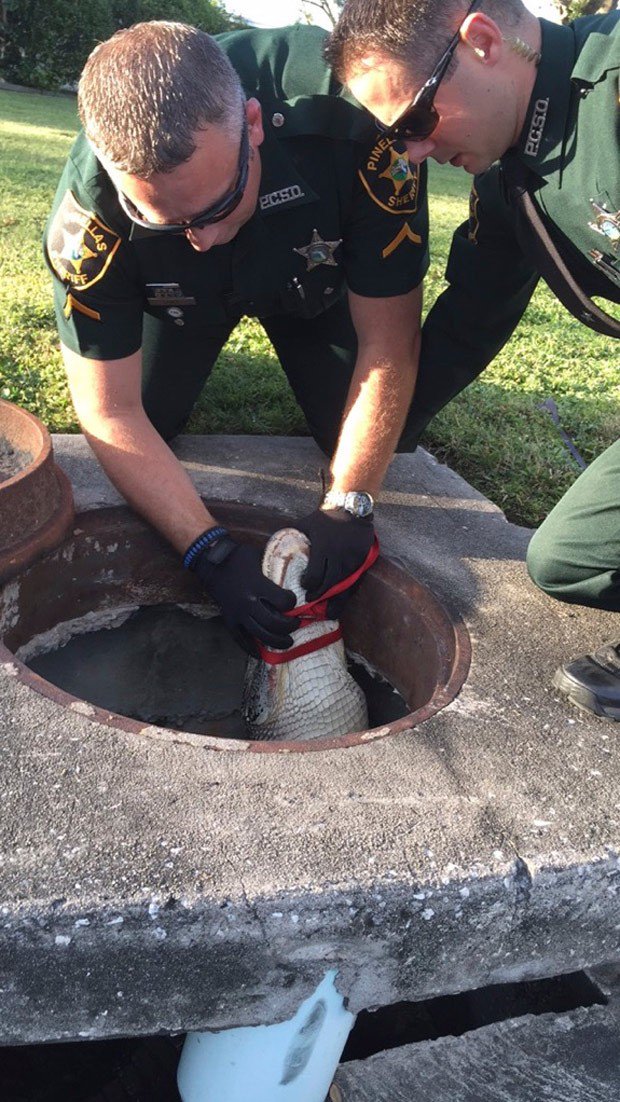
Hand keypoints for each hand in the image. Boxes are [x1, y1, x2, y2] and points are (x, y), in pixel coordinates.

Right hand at [192, 537, 298, 655]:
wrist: (210, 563)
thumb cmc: (237, 557)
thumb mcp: (258, 556)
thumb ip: (273, 566)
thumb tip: (293, 567)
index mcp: (257, 585)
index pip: (283, 601)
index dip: (292, 602)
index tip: (294, 601)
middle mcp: (248, 602)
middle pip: (273, 623)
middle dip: (289, 626)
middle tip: (295, 624)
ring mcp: (238, 614)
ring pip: (260, 635)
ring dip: (277, 641)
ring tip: (287, 642)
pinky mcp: (229, 620)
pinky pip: (241, 640)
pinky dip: (251, 649)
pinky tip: (260, 654)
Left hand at [294, 507, 374, 616]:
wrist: (352, 510)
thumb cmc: (325, 519)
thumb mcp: (305, 524)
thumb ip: (290, 536)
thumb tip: (269, 548)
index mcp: (323, 547)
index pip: (314, 574)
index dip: (308, 584)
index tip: (303, 586)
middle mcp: (338, 556)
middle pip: (328, 584)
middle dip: (318, 595)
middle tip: (310, 600)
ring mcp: (352, 560)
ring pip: (342, 586)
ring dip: (333, 599)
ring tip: (325, 609)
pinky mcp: (362, 562)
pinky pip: (354, 582)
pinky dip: (346, 593)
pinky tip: (340, 602)